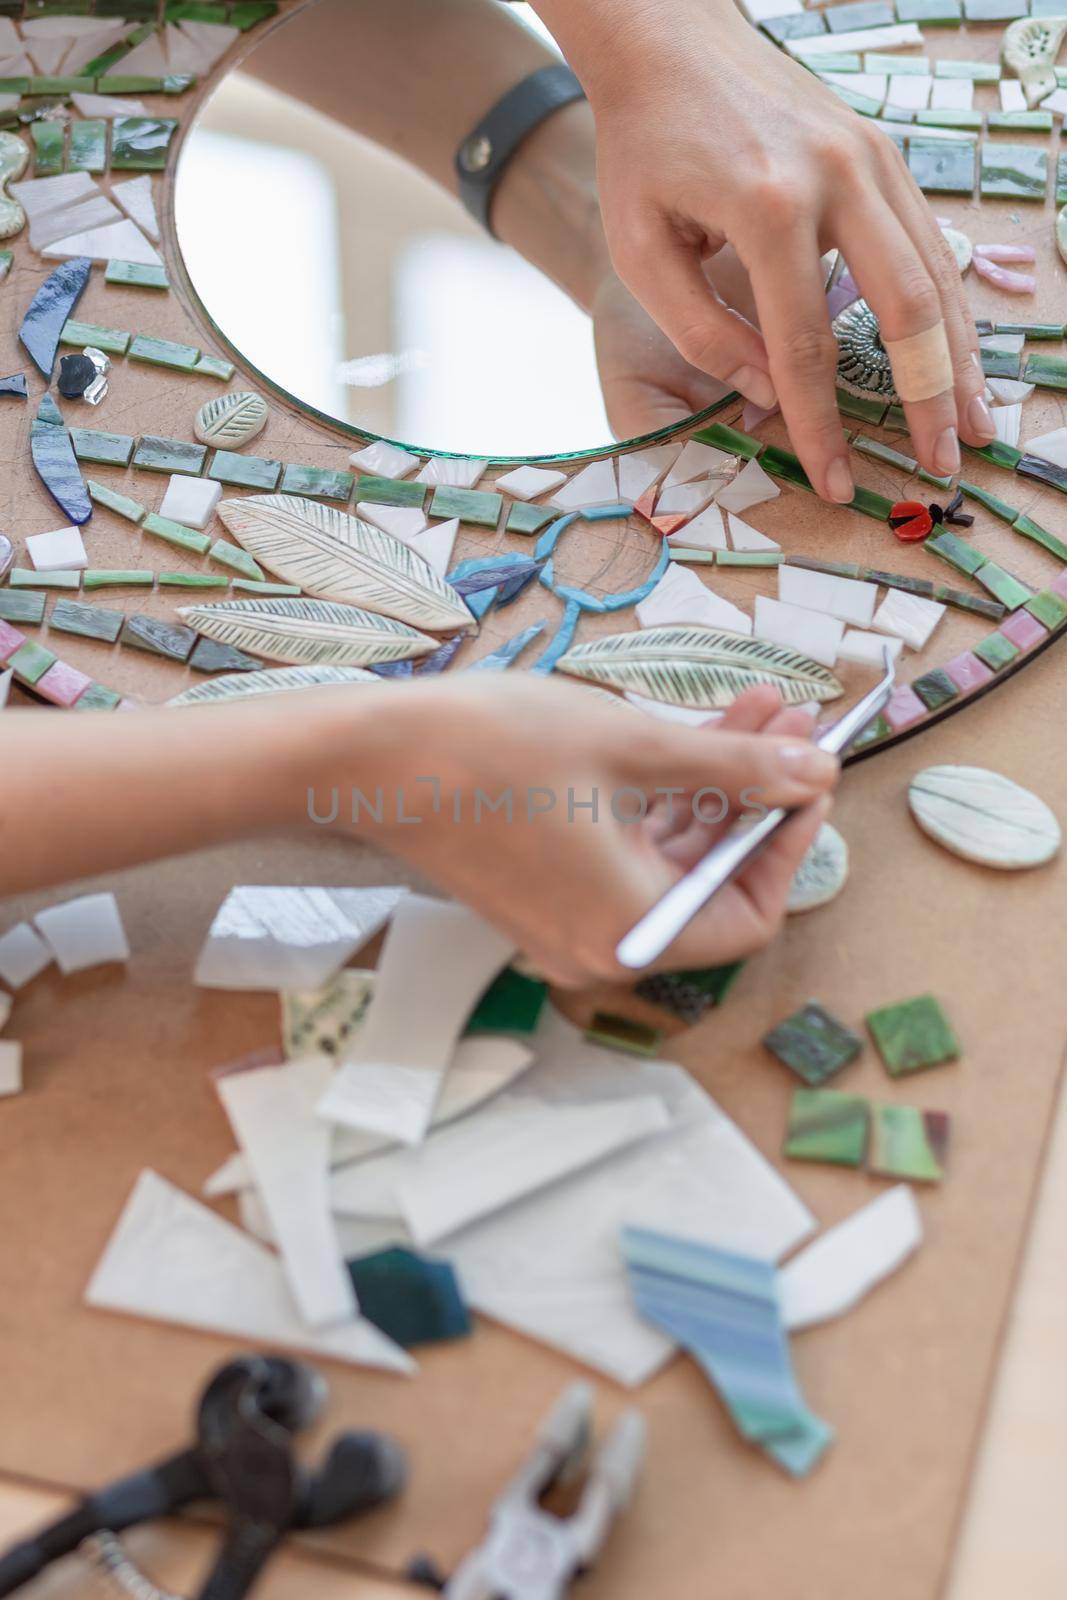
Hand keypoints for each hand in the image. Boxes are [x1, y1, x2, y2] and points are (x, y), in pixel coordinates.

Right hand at [325, 675, 837, 987]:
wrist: (371, 757)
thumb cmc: (497, 751)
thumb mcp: (636, 749)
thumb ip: (737, 769)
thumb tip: (815, 773)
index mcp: (630, 930)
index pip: (752, 911)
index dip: (790, 839)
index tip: (812, 771)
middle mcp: (601, 946)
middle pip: (710, 880)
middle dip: (756, 797)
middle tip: (790, 722)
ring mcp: (565, 923)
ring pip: (668, 860)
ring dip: (713, 789)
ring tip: (749, 711)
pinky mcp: (539, 893)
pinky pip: (622, 857)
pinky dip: (659, 803)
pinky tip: (685, 736)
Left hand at [546, 0, 995, 499]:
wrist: (668, 40)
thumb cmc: (643, 150)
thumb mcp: (642, 250)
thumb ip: (701, 331)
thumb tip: (769, 395)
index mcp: (768, 207)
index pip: (803, 346)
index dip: (822, 424)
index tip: (835, 481)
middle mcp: (836, 177)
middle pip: (903, 309)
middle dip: (926, 397)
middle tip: (943, 464)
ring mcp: (870, 158)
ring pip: (934, 274)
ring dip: (958, 356)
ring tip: (974, 423)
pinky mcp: (881, 153)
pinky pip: (927, 242)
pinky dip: (947, 306)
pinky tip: (955, 355)